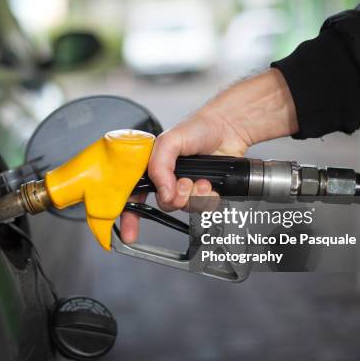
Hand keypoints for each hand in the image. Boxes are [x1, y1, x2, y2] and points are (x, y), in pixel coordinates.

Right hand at [119, 69, 297, 243]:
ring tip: (200, 181)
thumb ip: (159, 166)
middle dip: (174, 198)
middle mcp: (168, 178)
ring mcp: (187, 186)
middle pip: (163, 204)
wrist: (229, 128)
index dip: (130, 215)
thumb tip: (163, 192)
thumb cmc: (198, 127)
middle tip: (183, 185)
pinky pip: (203, 208)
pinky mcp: (204, 192)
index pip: (135, 194)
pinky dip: (208, 198)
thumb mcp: (169, 141)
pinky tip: (210, 184)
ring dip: (194, 196)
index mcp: (152, 166)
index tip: (130, 233)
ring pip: (184, 208)